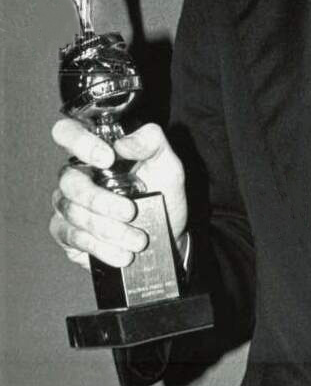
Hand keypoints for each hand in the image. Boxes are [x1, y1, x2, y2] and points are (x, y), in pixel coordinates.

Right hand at [50, 118, 187, 268]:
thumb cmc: (163, 191)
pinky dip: (102, 247)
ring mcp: (68, 204)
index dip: (80, 142)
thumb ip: (151, 142)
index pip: (68, 132)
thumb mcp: (168, 162)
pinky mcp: (67, 234)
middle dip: (101, 200)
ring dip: (108, 228)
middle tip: (131, 212)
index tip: (108, 158)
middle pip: (69, 181)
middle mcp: (77, 175)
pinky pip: (73, 238)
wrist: (167, 234)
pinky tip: (123, 253)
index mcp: (97, 150)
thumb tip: (123, 143)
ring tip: (138, 239)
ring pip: (73, 212)